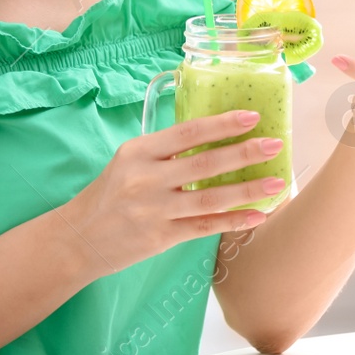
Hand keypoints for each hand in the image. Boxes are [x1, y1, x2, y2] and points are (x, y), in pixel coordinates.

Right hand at [60, 110, 283, 276]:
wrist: (78, 238)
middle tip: (275, 144)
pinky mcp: (161, 238)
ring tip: (276, 182)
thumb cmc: (108, 195)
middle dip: (244, 153)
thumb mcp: (128, 161)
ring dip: (247, 190)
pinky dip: (233, 221)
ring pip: (210, 199)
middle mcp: (146, 179)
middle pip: (204, 164)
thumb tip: (212, 136)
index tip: (252, 116)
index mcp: (139, 152)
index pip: (187, 132)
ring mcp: (154, 210)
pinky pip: (204, 227)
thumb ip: (164, 151)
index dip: (222, 124)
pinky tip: (257, 215)